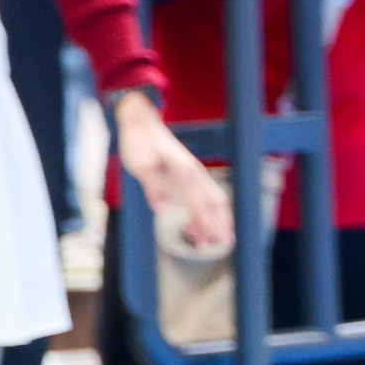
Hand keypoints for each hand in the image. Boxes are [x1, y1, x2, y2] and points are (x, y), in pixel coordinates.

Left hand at [113, 93, 231, 258]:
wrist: (140, 121)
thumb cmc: (139, 142)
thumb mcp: (141, 166)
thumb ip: (154, 188)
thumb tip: (164, 211)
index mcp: (184, 172)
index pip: (201, 203)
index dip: (210, 222)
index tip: (218, 239)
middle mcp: (193, 172)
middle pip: (215, 201)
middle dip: (221, 223)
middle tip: (226, 243)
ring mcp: (192, 172)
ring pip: (211, 199)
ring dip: (212, 220)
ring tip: (209, 242)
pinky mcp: (186, 173)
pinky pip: (200, 195)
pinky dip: (201, 212)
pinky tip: (194, 227)